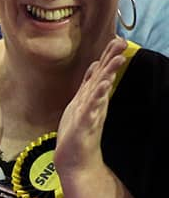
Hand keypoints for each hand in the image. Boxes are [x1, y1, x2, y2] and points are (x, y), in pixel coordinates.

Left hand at [54, 37, 126, 173]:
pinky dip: (97, 97)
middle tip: (122, 42)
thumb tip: (96, 66)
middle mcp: (95, 103)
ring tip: (117, 60)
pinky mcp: (85, 125)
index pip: (102, 73)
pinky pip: (92, 108)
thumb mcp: (82, 103)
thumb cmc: (78, 131)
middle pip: (105, 77)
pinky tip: (103, 86)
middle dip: (112, 59)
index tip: (118, 38)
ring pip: (101, 90)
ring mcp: (92, 113)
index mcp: (93, 97)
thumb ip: (89, 85)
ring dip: (109, 74)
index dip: (108, 56)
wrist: (75, 159)